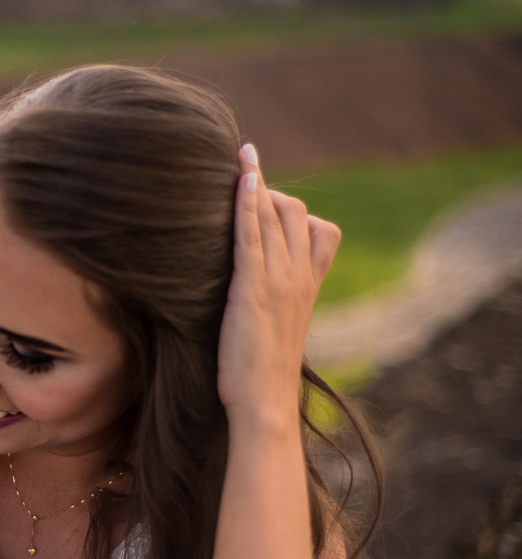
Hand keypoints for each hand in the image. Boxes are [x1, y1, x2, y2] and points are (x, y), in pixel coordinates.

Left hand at [216, 146, 339, 424]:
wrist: (265, 404)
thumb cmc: (261, 374)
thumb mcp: (276, 331)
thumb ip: (273, 304)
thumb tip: (254, 296)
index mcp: (310, 286)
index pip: (320, 230)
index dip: (295, 207)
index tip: (269, 193)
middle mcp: (300, 278)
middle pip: (297, 213)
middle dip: (271, 189)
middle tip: (243, 169)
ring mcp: (279, 281)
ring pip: (275, 216)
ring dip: (257, 182)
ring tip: (242, 153)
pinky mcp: (253, 288)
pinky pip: (252, 234)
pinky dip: (247, 202)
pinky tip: (239, 180)